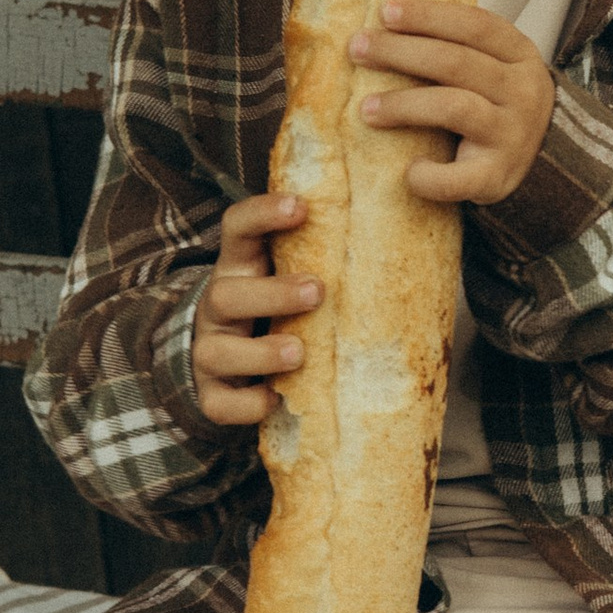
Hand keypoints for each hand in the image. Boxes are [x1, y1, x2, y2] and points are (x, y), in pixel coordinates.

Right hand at [193, 192, 320, 428]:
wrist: (231, 362)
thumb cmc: (279, 309)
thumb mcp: (288, 273)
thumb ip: (322, 256)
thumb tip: (402, 237)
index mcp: (240, 267)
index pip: (237, 228)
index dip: (262, 214)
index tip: (300, 207)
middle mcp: (218, 306)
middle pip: (224, 293)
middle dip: (271, 293)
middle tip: (317, 291)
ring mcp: (210, 351)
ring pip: (217, 351)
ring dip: (261, 352)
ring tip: (300, 353)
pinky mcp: (212, 393)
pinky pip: (219, 403)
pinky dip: (247, 405)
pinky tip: (275, 400)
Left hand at [349, 0, 556, 208]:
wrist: (540, 164)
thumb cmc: (493, 104)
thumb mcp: (491, 67)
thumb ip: (455, 46)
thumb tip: (382, 22)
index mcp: (520, 55)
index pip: (475, 24)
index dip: (428, 15)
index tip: (384, 9)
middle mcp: (523, 92)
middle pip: (455, 62)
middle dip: (400, 52)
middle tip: (358, 48)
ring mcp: (513, 135)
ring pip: (453, 108)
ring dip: (403, 105)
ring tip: (366, 108)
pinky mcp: (497, 176)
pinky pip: (457, 177)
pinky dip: (429, 175)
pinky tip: (409, 171)